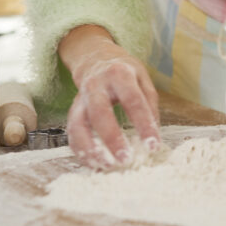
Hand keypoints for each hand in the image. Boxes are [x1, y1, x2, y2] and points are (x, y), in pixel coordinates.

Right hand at [62, 27, 160, 169]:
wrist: (96, 59)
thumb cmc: (124, 72)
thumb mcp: (143, 78)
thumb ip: (149, 103)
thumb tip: (153, 132)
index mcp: (119, 74)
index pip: (133, 101)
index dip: (144, 124)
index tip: (153, 145)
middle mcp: (96, 85)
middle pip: (100, 113)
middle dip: (112, 138)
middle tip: (125, 159)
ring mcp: (80, 98)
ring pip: (78, 125)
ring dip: (90, 149)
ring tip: (107, 166)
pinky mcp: (72, 110)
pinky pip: (72, 133)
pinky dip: (81, 150)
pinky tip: (94, 162)